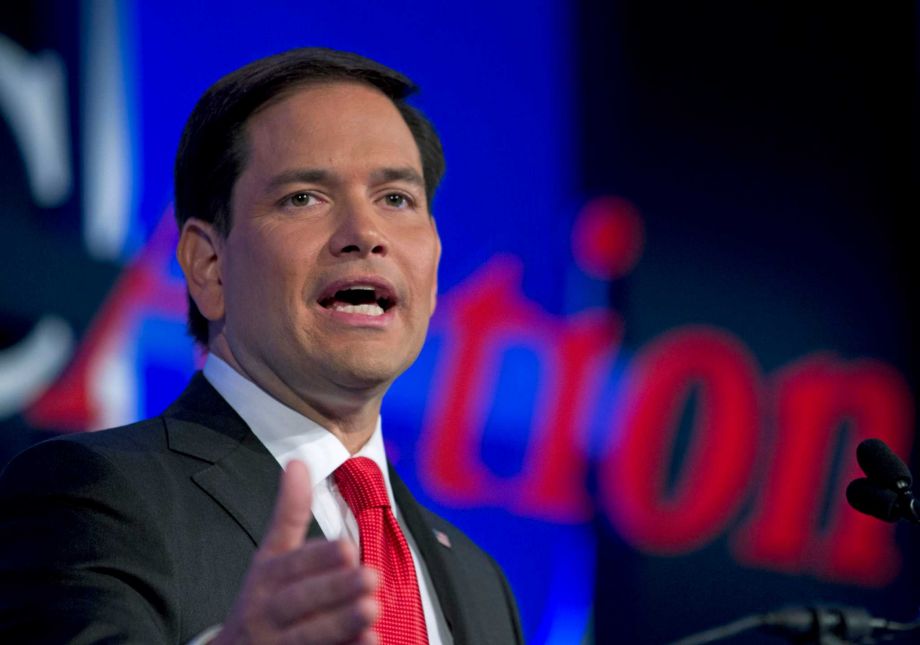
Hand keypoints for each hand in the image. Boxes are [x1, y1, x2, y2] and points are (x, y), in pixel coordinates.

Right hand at [214, 460, 377, 644]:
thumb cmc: (260, 601)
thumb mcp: (269, 556)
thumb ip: (288, 514)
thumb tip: (298, 462)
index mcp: (264, 578)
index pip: (289, 566)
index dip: (317, 559)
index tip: (348, 549)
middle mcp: (266, 613)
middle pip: (298, 602)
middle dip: (334, 590)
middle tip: (371, 577)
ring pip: (307, 636)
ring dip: (341, 624)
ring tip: (374, 611)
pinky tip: (370, 642)